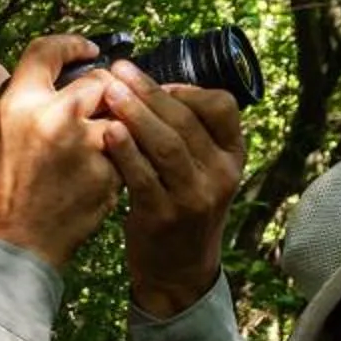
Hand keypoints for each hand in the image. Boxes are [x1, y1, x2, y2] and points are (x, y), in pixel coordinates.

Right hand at [0, 35, 120, 270]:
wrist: (17, 246)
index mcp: (21, 104)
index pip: (48, 52)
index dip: (71, 45)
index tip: (88, 50)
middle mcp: (55, 117)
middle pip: (99, 79)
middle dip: (106, 88)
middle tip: (103, 102)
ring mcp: (86, 145)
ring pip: (120, 115)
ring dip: (118, 122)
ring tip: (107, 138)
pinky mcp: (109, 171)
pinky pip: (126, 150)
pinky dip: (121, 156)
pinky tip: (105, 169)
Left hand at [96, 64, 246, 314]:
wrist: (178, 270)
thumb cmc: (182, 206)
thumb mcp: (202, 169)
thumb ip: (188, 132)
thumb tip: (152, 84)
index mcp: (232, 155)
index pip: (223, 107)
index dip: (187, 89)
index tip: (156, 81)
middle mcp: (221, 174)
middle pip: (186, 121)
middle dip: (149, 92)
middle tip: (120, 70)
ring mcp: (195, 197)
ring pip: (167, 145)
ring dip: (136, 114)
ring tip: (110, 92)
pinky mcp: (164, 217)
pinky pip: (143, 177)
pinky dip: (125, 152)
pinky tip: (108, 132)